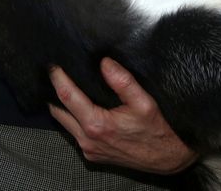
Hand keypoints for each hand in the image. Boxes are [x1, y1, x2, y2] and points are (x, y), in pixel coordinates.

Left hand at [49, 59, 196, 173]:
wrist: (167, 159)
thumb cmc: (158, 131)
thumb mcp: (144, 102)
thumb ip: (123, 81)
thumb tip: (105, 63)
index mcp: (97, 125)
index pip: (68, 96)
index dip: (58, 78)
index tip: (53, 65)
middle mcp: (88, 139)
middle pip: (59, 111)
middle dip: (54, 92)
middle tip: (54, 73)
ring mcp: (89, 149)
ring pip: (65, 124)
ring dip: (62, 106)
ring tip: (64, 86)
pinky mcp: (93, 155)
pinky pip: (75, 134)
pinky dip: (72, 119)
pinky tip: (79, 107)